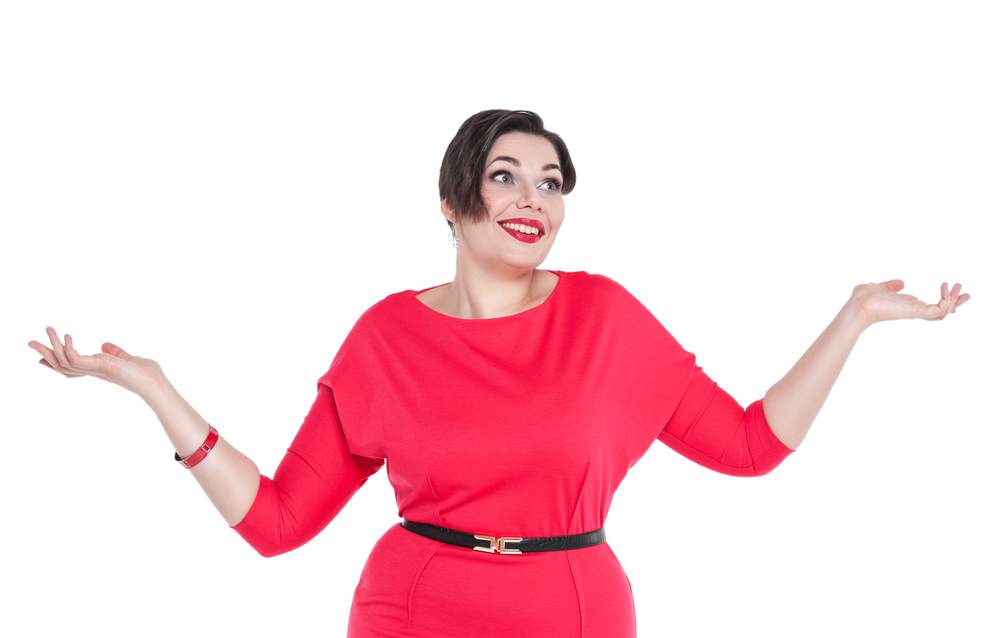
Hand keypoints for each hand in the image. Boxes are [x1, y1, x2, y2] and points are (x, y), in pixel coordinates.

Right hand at [28, 327, 167, 396]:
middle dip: (46, 354)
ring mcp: (95, 370)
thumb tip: (105, 345)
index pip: (72, 368)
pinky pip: (75, 359)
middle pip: (62, 366)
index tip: (41, 358)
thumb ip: (116, 353)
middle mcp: (93, 371)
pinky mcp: (99, 367)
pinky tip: (67, 335)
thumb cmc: (146, 374)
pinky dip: (69, 348)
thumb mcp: (127, 359)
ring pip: (64, 361)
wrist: (155, 383)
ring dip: (53, 345)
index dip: (56, 363)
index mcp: (98, 369)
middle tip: (30, 342)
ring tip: (48, 328)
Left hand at [850, 280, 970, 326]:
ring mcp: (916, 312)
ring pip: (944, 312)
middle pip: (941, 312)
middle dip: (955, 303)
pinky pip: (939, 311)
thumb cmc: (864, 298)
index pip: (930, 308)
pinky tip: (945, 288)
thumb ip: (891, 286)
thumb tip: (901, 283)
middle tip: (967, 293)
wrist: (859, 304)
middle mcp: (913, 310)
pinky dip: (946, 301)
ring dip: (953, 299)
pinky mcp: (916, 312)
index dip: (943, 301)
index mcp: (907, 306)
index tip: (952, 290)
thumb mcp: (880, 287)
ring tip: (956, 285)